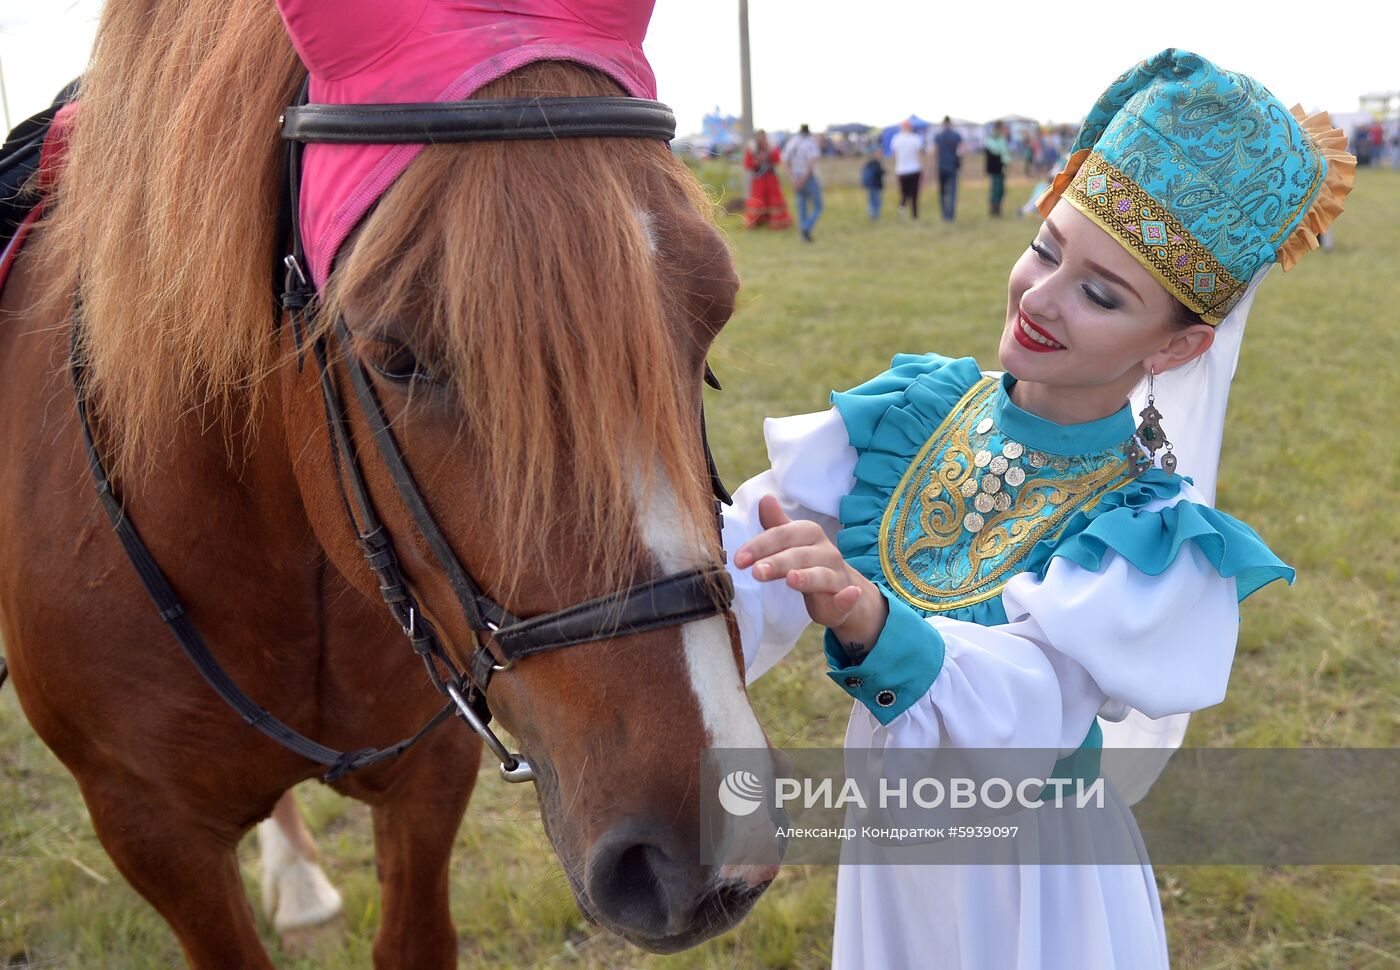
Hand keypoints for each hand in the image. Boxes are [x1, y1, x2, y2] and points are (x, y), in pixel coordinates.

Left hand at [732, 495, 888, 648]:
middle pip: (799, 555)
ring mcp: (837, 575)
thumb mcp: (793, 545)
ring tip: (792, 579)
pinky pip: (849, 597)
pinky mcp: (846, 599)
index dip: (760, 545)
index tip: (739, 559)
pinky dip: (849, 596)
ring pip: (822, 575)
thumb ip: (777, 526)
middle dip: (777, 562)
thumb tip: (764, 499)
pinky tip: (850, 594)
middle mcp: (825, 551)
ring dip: (807, 577)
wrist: (843, 590)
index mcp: (808, 535)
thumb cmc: (810, 565)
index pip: (783, 535)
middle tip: (756, 572)